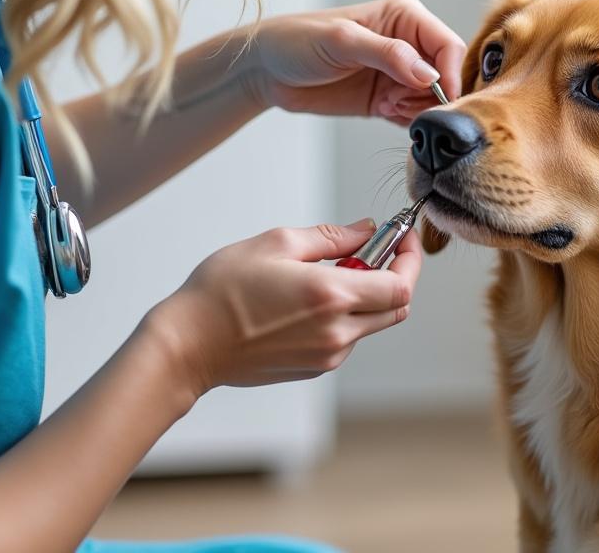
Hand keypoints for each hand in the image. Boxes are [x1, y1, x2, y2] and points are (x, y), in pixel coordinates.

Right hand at [143, 218, 421, 394]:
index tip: (403, 239)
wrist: (189, 345)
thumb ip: (332, 238)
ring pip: (373, 324)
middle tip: (370, 252)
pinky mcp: (316, 368)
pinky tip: (309, 302)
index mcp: (330, 296)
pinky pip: (349, 339)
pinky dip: (345, 317)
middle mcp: (337, 331)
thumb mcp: (276, 244)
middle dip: (394, 277)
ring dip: (366, 297)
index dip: (410, 260)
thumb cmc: (222, 292)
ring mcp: (328, 355)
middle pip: (396, 308)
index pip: (401, 285)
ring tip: (327, 275)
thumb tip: (367, 231)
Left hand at [244, 0, 465, 125]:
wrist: (266, 71)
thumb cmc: (297, 42)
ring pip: (434, 99)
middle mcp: (410, 44)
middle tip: (398, 102)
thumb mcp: (342, 41)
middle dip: (431, 95)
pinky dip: (408, 120)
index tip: (441, 98)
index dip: (451, 73)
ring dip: (418, 109)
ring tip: (387, 106)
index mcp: (406, 17)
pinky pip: (416, 114)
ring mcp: (400, 73)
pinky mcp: (390, 98)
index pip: (448, 45)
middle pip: (447, 75)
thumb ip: (388, 54)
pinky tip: (383, 112)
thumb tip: (430, 75)